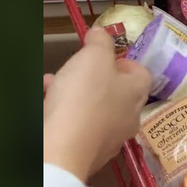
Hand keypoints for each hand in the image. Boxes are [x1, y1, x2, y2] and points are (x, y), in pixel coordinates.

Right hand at [43, 27, 151, 181]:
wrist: (63, 150)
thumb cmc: (84, 98)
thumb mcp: (93, 57)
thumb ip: (100, 42)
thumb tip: (102, 33)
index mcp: (137, 93)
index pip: (141, 73)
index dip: (125, 61)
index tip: (106, 56)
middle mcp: (129, 118)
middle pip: (116, 92)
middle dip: (93, 76)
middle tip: (77, 68)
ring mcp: (110, 139)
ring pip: (94, 108)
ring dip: (73, 92)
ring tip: (51, 82)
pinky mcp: (88, 153)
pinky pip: (78, 126)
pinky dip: (64, 112)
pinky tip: (45, 104)